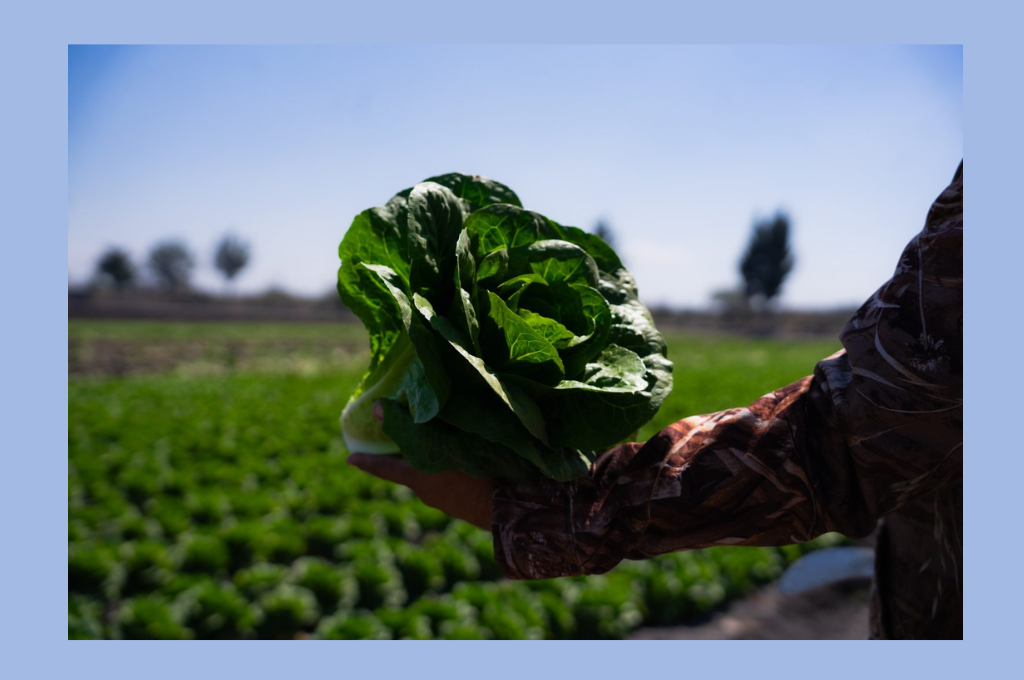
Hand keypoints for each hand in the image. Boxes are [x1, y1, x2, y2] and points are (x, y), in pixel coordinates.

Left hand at [346, 401, 494, 530]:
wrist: (511, 510)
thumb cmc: (475, 472)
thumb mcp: (439, 444)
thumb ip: (410, 426)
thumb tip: (378, 408)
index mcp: (419, 478)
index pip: (386, 468)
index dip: (368, 462)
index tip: (350, 460)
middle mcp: (430, 493)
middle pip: (412, 469)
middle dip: (408, 455)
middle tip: (404, 438)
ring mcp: (450, 503)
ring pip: (436, 475)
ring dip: (437, 460)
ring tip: (448, 441)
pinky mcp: (469, 505)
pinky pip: (455, 483)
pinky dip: (455, 470)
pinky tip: (471, 458)